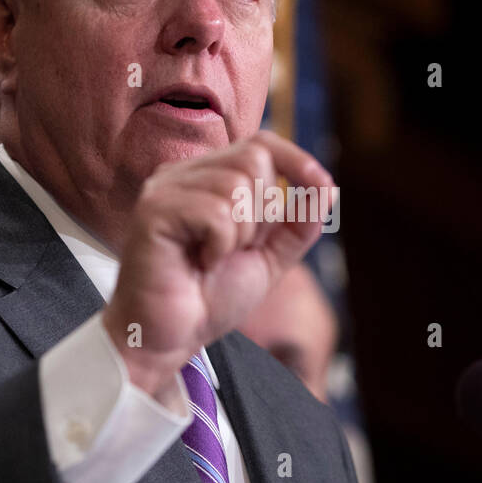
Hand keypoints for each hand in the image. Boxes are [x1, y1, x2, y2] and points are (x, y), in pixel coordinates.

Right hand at [101, 130, 334, 397]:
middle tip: (233, 249)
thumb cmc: (210, 298)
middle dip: (261, 212)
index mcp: (206, 178)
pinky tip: (198, 262)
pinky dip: (220, 244)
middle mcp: (182, 174)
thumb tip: (327, 188)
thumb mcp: (269, 258)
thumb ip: (297, 225)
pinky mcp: (154, 210)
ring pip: (237, 185)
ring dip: (239, 234)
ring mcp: (165, 189)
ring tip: (211, 258)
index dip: (296, 159)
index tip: (321, 184)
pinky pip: (217, 212)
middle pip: (253, 158)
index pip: (260, 143)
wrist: (169, 338)